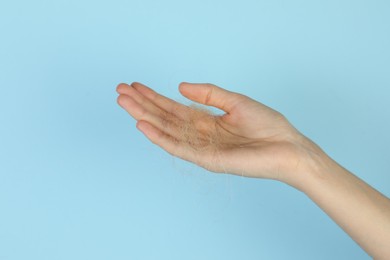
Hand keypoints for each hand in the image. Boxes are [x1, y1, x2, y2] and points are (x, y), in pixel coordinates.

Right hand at [116, 82, 323, 188]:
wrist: (288, 148)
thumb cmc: (267, 125)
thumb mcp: (236, 101)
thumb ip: (208, 94)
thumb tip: (180, 86)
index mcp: (206, 121)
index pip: (174, 108)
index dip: (154, 97)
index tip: (135, 86)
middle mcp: (200, 135)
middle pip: (165, 118)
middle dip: (142, 104)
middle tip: (120, 91)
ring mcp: (201, 148)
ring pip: (166, 130)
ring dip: (144, 117)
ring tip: (124, 103)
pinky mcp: (206, 160)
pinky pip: (178, 147)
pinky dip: (159, 137)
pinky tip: (143, 125)